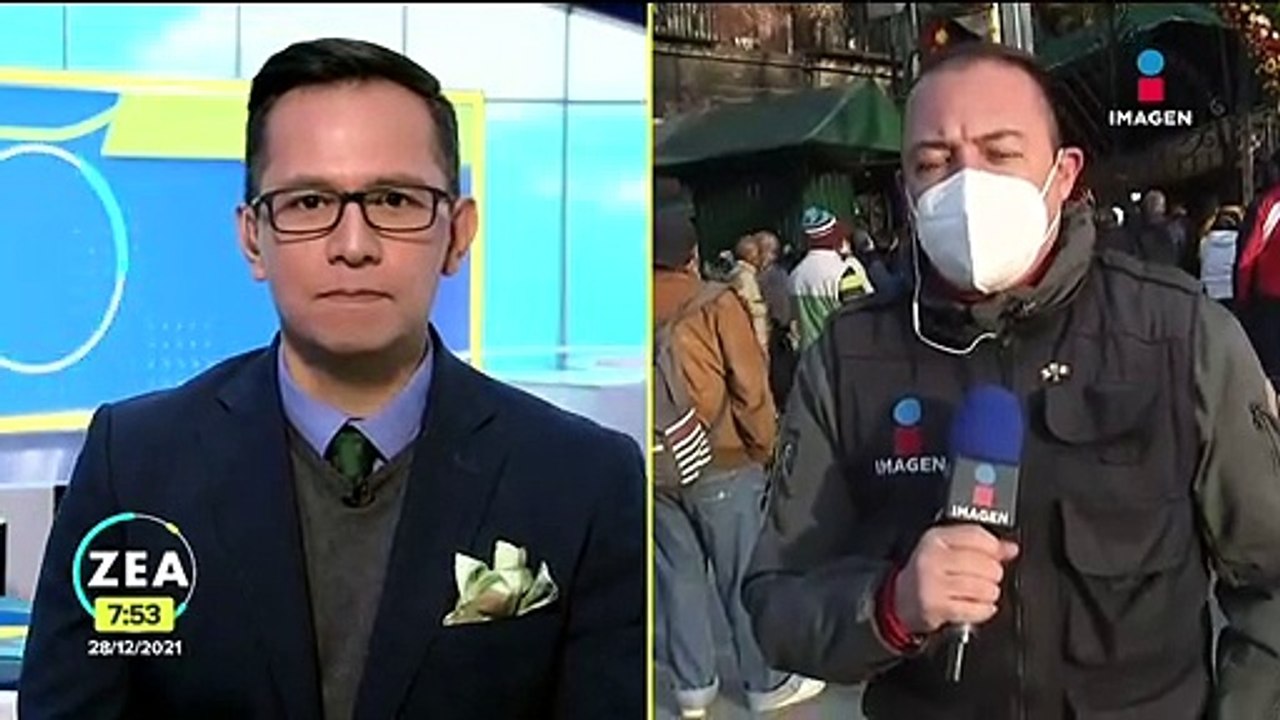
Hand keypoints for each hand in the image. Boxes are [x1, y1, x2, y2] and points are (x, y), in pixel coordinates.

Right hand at [893, 525, 1019, 635]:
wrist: (901, 600)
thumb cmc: (929, 574)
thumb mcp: (948, 551)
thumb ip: (980, 546)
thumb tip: (1010, 549)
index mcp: (936, 539)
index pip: (977, 535)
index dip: (994, 548)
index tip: (997, 556)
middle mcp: (932, 558)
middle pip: (984, 563)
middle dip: (993, 574)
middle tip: (987, 578)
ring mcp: (933, 583)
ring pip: (982, 587)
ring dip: (990, 593)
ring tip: (982, 593)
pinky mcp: (936, 606)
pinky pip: (975, 609)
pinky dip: (984, 610)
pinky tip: (978, 606)